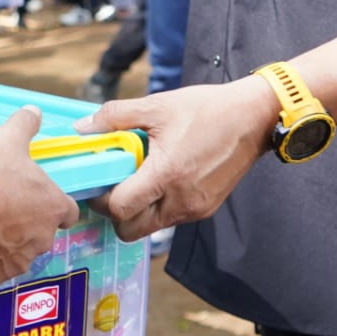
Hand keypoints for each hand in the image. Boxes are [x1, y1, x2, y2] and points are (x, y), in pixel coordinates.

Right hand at [0, 106, 81, 284]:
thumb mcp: (7, 139)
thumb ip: (24, 124)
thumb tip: (34, 112)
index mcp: (53, 206)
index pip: (68, 211)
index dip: (55, 203)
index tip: (38, 197)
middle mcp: (44, 237)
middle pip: (43, 231)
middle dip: (28, 222)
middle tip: (4, 205)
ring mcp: (21, 259)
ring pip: (21, 250)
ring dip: (9, 240)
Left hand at [73, 77, 277, 241]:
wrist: (254, 117)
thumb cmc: (206, 109)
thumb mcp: (156, 106)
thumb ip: (115, 116)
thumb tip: (82, 127)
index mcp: (166, 175)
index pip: (120, 208)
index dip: (101, 200)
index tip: (96, 183)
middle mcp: (181, 200)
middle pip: (132, 230)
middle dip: (116, 214)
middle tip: (111, 187)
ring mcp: (196, 208)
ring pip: (152, 226)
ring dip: (138, 212)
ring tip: (136, 180)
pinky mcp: (206, 209)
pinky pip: (171, 219)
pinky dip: (158, 207)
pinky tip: (159, 180)